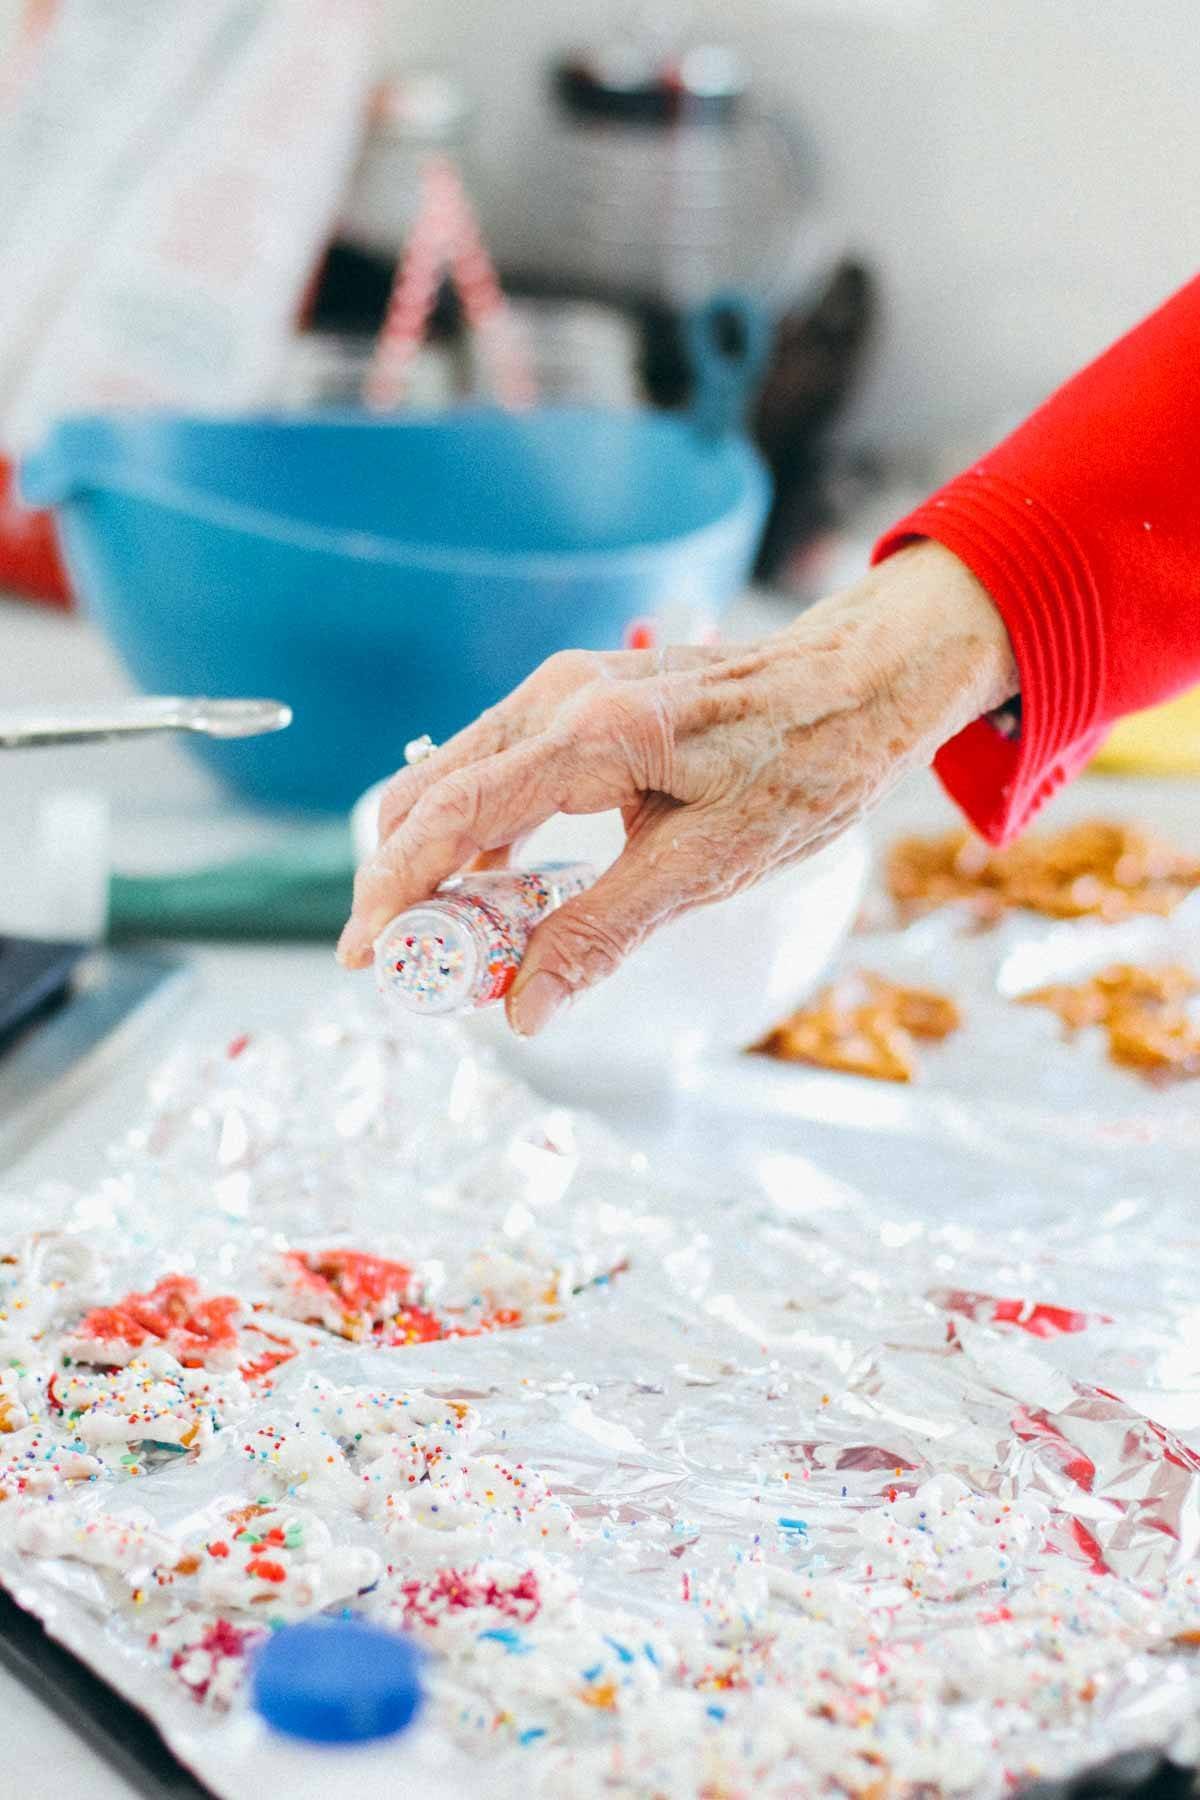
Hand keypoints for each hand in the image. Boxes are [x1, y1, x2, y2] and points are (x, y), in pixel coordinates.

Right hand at [338, 542, 1016, 1034]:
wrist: (859, 686)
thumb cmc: (801, 767)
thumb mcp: (707, 866)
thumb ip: (603, 933)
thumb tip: (521, 1007)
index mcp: (592, 733)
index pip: (453, 813)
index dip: (395, 888)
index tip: (364, 955)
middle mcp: (561, 696)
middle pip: (432, 791)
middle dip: (401, 881)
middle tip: (402, 965)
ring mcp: (567, 690)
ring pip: (458, 778)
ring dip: (438, 860)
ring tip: (450, 942)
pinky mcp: (581, 702)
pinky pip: (498, 768)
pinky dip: (479, 833)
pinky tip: (500, 890)